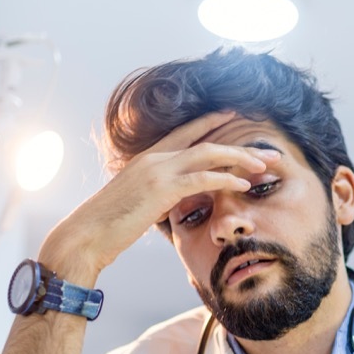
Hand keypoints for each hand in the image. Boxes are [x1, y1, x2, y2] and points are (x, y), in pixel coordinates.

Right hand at [39, 111, 280, 280]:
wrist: (83, 237)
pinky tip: (244, 184)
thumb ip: (156, 198)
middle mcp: (153, 158)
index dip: (211, 123)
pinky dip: (226, 179)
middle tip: (269, 152)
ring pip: (209, 154)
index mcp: (147, 158)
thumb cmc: (106, 227)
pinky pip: (202, 179)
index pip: (185, 133)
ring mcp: (157, 170)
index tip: (234, 117)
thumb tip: (170, 204)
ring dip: (240, 158)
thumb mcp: (135, 205)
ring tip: (265, 165)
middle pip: (205, 141)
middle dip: (240, 145)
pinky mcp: (161, 189)